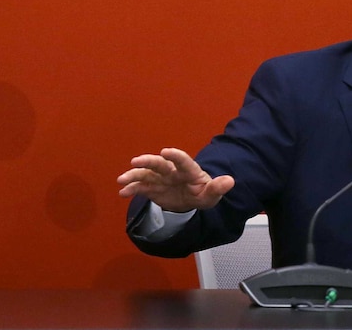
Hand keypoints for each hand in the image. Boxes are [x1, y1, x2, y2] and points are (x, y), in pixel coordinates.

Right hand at [117, 147, 234, 212]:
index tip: (165, 151)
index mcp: (189, 171)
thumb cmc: (203, 193)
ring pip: (146, 174)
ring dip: (134, 175)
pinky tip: (123, 193)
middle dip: (148, 161)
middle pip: (160, 164)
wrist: (192, 199)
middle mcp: (173, 171)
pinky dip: (131, 189)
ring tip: (121, 180)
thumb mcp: (212, 194)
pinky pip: (140, 187)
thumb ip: (218, 188)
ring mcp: (161, 179)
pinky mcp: (152, 188)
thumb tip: (230, 181)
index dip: (175, 156)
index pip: (183, 161)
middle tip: (135, 161)